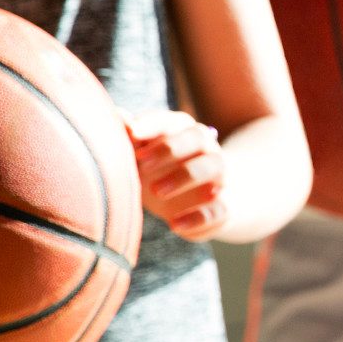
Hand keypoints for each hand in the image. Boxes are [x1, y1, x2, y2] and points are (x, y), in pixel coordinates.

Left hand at [125, 109, 228, 239]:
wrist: (199, 205)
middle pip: (198, 137)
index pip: (173, 122)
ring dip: (185, 177)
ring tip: (156, 192)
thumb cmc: (162, 173)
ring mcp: (219, 177)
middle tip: (141, 165)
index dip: (153, 126)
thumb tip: (118, 116)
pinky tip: (174, 225)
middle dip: (170, 148)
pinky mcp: (223, 206)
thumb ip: (132, 138)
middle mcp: (207, 150)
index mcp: (185, 132)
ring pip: (214, 167)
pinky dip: (198, 216)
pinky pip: (219, 208)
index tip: (132, 134)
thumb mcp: (142, 156)